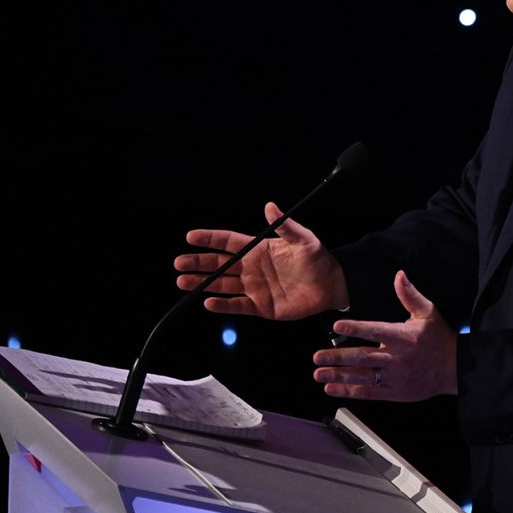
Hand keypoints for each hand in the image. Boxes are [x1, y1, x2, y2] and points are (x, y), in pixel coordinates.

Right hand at [174, 202, 348, 319]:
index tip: (190, 237)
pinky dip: (223, 305)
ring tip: (183, 281)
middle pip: (220, 264)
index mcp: (260, 249)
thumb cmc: (320, 260)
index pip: (229, 242)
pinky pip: (238, 306)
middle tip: (179, 262)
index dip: (210, 239)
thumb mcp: (304, 240)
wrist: (333, 286)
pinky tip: (208, 302)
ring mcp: (255, 288)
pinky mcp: (262, 306)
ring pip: (223, 285)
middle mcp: (253, 268)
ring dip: (203, 284)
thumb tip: (269, 206)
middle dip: (199, 263)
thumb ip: (285, 226)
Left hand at [312, 271, 457, 400]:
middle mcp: (397, 358)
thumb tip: (399, 274)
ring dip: (338, 375)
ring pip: (362, 377)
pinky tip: (332, 388)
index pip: (376, 331)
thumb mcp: (428, 312)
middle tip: (317, 356)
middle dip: (338, 357)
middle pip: (363, 357)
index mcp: (403, 337)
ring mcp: (395, 378)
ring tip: (318, 373)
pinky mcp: (395, 393)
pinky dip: (349, 391)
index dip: (356, 329)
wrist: (454, 369)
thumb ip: (409, 294)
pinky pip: (369, 393)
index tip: (336, 327)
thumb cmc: (439, 338)